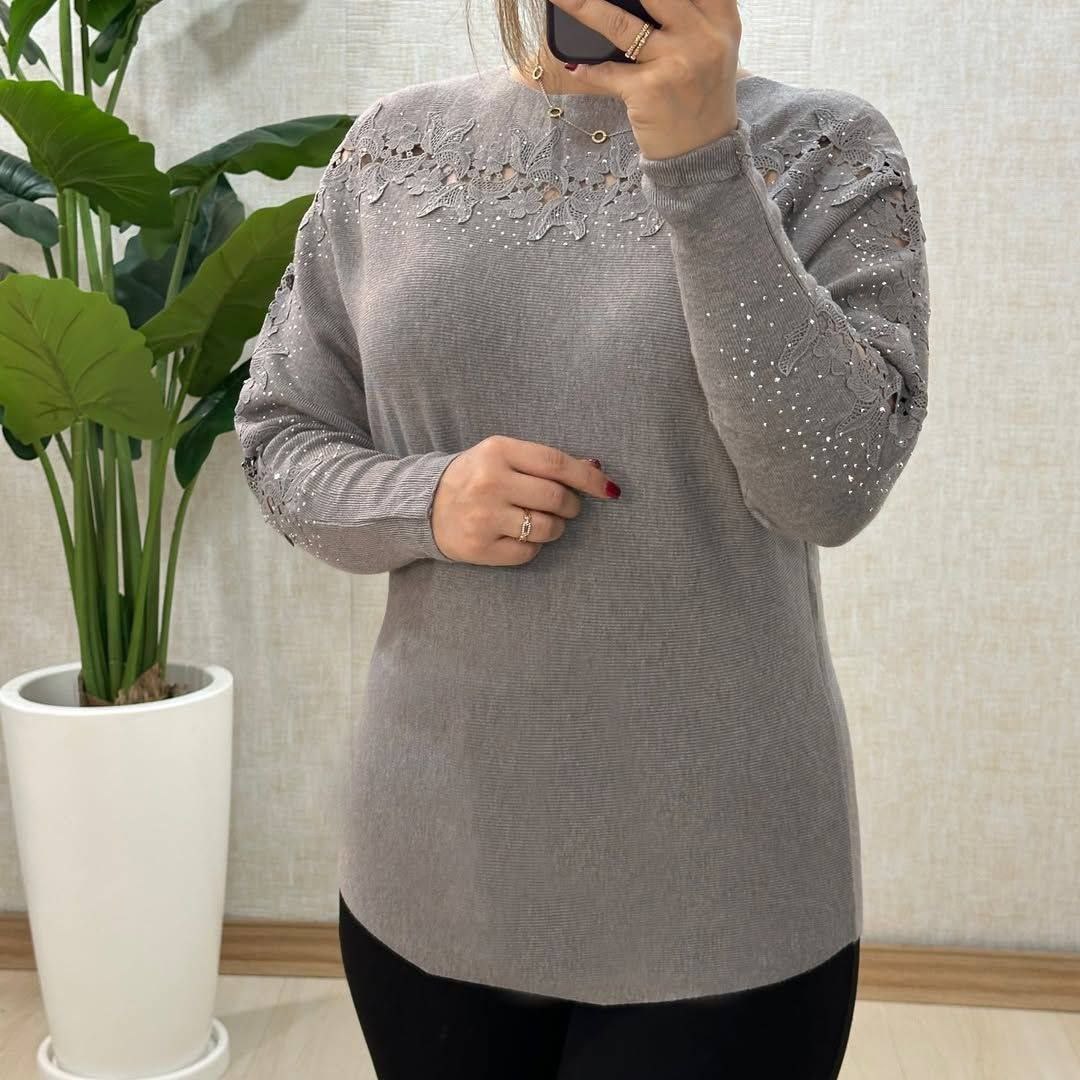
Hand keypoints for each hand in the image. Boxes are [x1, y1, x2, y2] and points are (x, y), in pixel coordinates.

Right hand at [430, 435, 620, 565]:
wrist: (422, 505)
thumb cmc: (474, 477)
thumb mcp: (502, 455)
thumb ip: (544, 460)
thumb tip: (595, 467)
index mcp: (497, 451)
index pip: (556, 464)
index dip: (589, 478)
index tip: (610, 489)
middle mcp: (490, 482)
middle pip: (556, 498)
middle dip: (571, 505)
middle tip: (565, 506)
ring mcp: (483, 517)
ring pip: (546, 528)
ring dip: (555, 527)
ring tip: (540, 521)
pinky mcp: (479, 547)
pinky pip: (528, 552)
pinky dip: (532, 546)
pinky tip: (518, 536)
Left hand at [547, 0, 740, 160]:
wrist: (703, 153)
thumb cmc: (701, 96)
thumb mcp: (713, 49)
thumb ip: (692, 14)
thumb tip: (636, 0)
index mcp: (721, 20)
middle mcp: (702, 38)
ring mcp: (676, 64)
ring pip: (620, 26)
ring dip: (584, 8)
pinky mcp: (650, 91)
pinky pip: (609, 72)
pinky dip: (589, 69)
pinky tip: (575, 65)